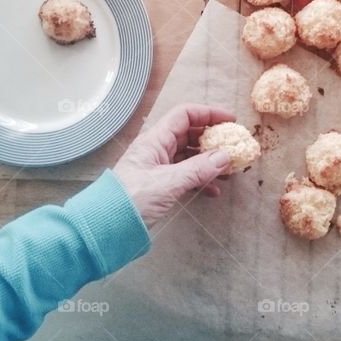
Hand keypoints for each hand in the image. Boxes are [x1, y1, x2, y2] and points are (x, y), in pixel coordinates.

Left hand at [114, 104, 234, 226]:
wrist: (108, 226)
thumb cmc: (132, 199)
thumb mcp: (169, 183)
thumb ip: (198, 169)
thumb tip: (225, 156)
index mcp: (155, 140)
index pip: (184, 115)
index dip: (208, 114)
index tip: (230, 121)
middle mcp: (157, 149)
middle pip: (189, 134)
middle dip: (212, 139)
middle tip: (233, 147)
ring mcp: (159, 167)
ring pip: (189, 156)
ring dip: (209, 161)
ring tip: (228, 171)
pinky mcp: (160, 184)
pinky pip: (186, 175)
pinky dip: (201, 179)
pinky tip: (213, 191)